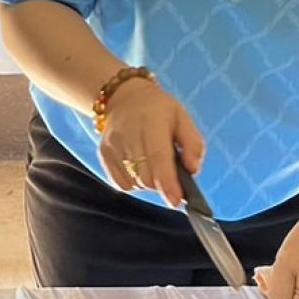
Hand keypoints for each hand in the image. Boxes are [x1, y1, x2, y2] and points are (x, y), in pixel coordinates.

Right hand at [98, 78, 204, 207]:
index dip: (167, 183)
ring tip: (154, 166)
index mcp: (152, 122)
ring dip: (149, 183)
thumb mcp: (182, 117)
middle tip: (172, 177)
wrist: (123, 96)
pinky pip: (121, 183)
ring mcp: (113, 145)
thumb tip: (193, 171)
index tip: (177, 201)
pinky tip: (140, 168)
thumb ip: (193, 144)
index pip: (158, 157)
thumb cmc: (158, 109)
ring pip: (134, 182)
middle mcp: (128, 134)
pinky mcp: (104, 154)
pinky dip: (135, 183)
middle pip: (146, 176)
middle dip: (162, 184)